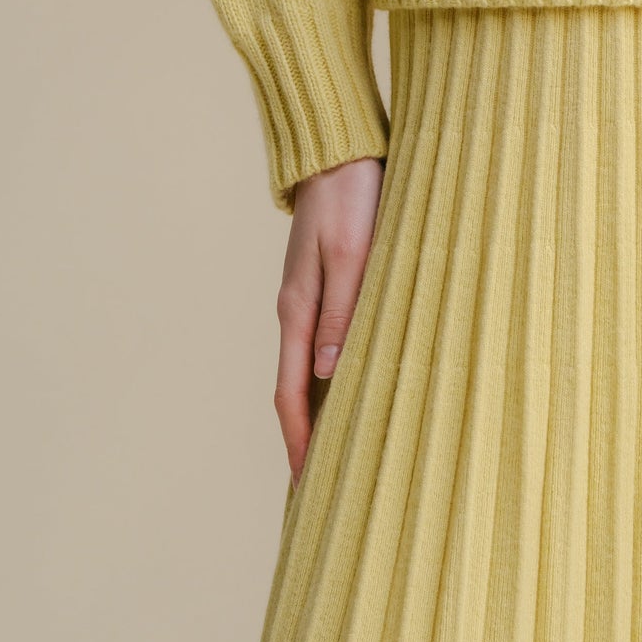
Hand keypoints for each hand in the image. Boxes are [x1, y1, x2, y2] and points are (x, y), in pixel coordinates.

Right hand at [275, 155, 383, 480]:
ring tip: (334, 452)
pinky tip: (347, 390)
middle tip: (317, 487)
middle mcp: (294, 312)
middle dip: (302, 439)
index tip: (305, 485)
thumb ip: (340, 312)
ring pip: (306, 370)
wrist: (339, 154)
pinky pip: (320, 347)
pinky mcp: (322, 286)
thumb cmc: (350, 200)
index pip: (290, 393)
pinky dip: (328, 379)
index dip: (298, 441)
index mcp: (296, 311)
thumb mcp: (351, 255)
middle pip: (293, 390)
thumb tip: (328, 374)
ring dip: (316, 412)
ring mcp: (305, 300)